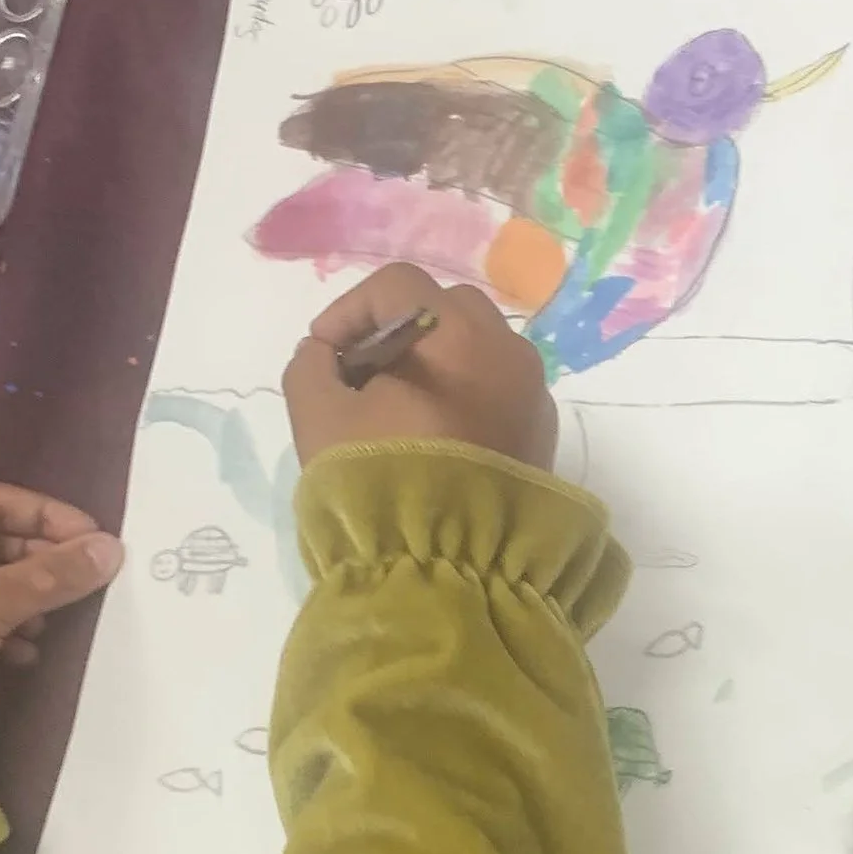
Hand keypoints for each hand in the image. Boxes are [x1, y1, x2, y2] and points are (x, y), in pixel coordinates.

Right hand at [284, 263, 556, 471]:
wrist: (453, 567)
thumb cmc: (380, 480)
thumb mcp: (318, 418)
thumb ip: (310, 366)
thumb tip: (325, 353)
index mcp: (457, 333)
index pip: (397, 285)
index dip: (350, 311)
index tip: (324, 353)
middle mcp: (508, 349)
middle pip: (445, 308)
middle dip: (397, 331)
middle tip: (361, 378)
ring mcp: (533, 392)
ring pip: (477, 348)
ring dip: (433, 363)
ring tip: (396, 412)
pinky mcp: (542, 433)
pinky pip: (499, 389)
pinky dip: (465, 394)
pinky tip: (435, 438)